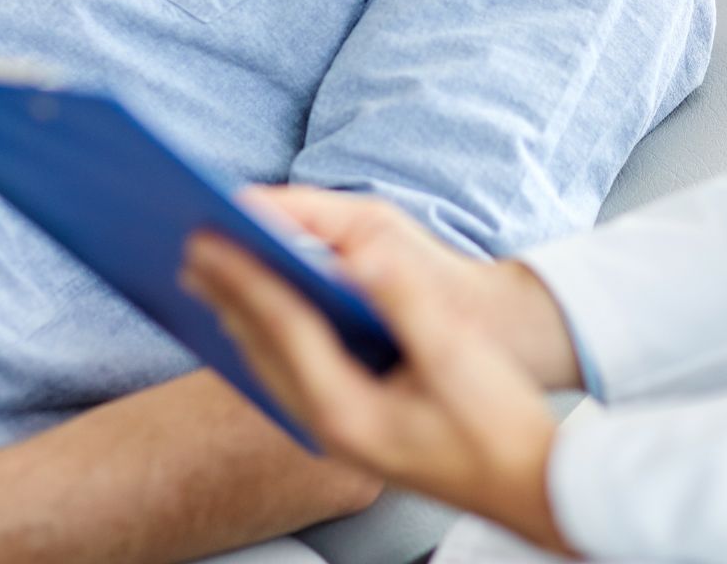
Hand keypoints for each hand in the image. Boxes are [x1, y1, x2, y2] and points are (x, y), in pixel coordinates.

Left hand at [181, 188, 580, 555]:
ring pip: (268, 369)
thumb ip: (407, 300)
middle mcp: (330, 428)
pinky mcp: (352, 435)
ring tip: (211, 281)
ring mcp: (338, 437)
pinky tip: (264, 326)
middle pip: (260, 349)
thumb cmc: (502, 427)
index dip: (244, 274)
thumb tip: (364, 256)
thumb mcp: (459, 356)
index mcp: (348, 409)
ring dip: (238, 319)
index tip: (209, 236)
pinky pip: (289, 379)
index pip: (281, 326)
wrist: (536, 490)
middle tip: (190, 247)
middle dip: (225, 294)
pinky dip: (267, 342)